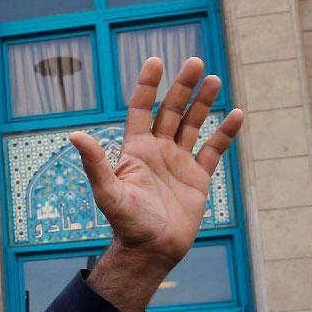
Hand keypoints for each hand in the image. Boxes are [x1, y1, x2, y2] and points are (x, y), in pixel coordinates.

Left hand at [82, 57, 241, 311]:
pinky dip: (224, 132)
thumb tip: (75, 135)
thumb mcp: (107, 191)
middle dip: (183, 86)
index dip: (148, 85)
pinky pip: (213, 149)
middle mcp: (157, 151)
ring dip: (204, 102)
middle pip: (171, 110)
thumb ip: (95, 163)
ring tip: (215, 79)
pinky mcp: (197, 178)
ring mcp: (178, 162)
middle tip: (196, 61)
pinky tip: (236, 115)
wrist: (151, 250)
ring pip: (193, 124)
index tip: (156, 60)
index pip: (142, 109)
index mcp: (136, 149)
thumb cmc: (126, 223)